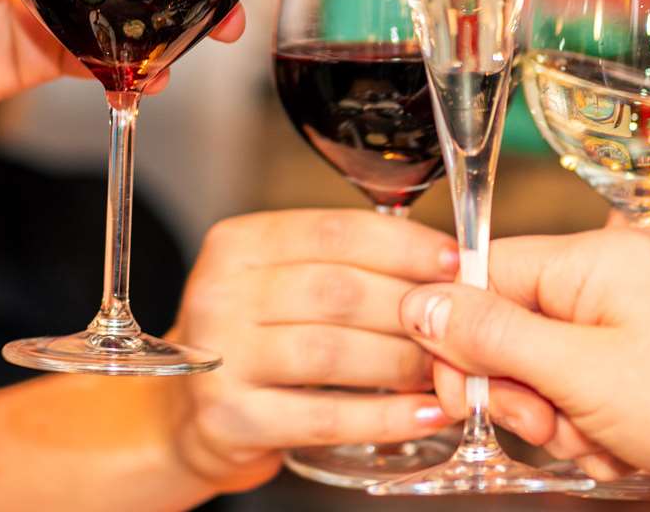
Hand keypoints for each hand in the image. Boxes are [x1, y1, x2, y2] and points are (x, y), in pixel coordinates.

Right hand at [160, 210, 461, 492]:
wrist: (188, 416)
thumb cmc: (256, 342)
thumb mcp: (281, 283)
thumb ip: (345, 266)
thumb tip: (444, 266)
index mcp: (238, 244)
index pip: (333, 231)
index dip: (403, 246)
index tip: (454, 263)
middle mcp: (218, 293)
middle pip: (336, 291)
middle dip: (411, 309)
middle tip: (461, 326)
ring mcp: (219, 358)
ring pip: (331, 352)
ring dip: (401, 363)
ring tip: (447, 372)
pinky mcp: (228, 418)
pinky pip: (324, 417)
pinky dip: (384, 417)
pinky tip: (423, 415)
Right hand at [400, 227, 649, 511]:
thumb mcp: (580, 370)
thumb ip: (492, 333)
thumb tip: (422, 304)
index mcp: (602, 257)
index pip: (489, 270)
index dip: (459, 329)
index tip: (451, 379)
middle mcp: (622, 281)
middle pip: (516, 323)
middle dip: (518, 384)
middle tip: (542, 421)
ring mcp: (643, 325)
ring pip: (552, 367)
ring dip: (559, 415)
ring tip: (598, 442)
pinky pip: (592, 390)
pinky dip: (595, 427)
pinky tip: (623, 451)